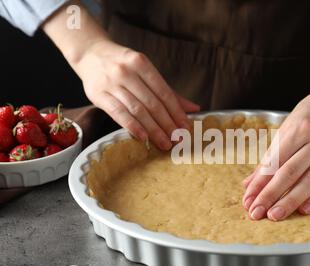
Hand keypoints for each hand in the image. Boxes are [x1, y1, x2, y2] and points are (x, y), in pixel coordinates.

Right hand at [74, 40, 199, 149]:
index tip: (186, 127)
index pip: (164, 92)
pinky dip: (132, 126)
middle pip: (152, 103)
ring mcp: (111, 83)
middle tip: (178, 139)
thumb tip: (194, 108)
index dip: (176, 112)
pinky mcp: (98, 94)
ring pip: (137, 110)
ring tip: (165, 142)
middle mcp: (126, 72)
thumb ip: (168, 91)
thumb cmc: (123, 65)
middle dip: (167, 124)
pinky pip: (118, 113)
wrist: (89, 53)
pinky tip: (143, 137)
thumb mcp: (146, 71)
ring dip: (153, 129)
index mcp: (141, 63)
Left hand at [242, 60, 309, 220]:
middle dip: (270, 195)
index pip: (274, 162)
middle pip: (290, 172)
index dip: (259, 183)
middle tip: (256, 213)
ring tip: (274, 216)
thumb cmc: (308, 116)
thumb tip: (249, 184)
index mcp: (298, 129)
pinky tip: (303, 210)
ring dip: (290, 201)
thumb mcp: (286, 129)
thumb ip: (270, 158)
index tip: (247, 200)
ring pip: (309, 181)